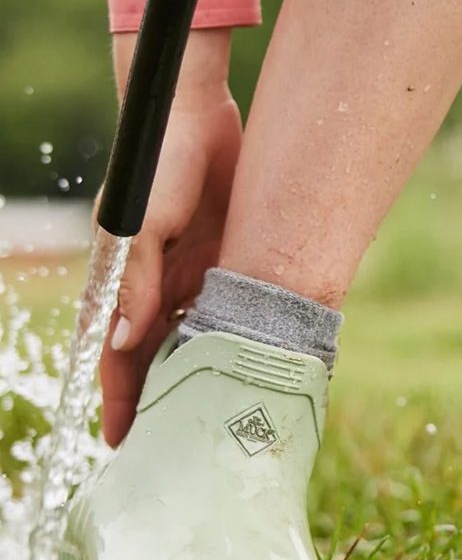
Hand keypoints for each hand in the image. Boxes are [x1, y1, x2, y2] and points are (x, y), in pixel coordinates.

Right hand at [100, 33, 242, 446]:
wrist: (199, 112)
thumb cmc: (161, 163)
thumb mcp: (146, 222)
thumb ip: (136, 280)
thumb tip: (125, 342)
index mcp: (122, 279)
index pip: (116, 355)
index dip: (120, 401)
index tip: (124, 446)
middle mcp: (152, 284)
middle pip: (154, 359)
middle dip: (162, 401)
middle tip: (178, 447)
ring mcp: (187, 275)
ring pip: (190, 341)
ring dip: (199, 377)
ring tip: (214, 421)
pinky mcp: (218, 261)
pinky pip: (222, 313)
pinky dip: (230, 341)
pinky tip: (246, 369)